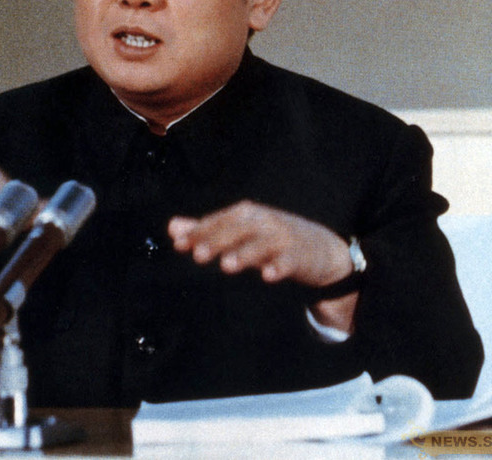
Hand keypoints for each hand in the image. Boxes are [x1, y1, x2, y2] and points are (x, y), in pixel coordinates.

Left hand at [167, 201, 358, 331]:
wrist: (320, 248)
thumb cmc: (271, 238)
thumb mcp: (238, 232)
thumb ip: (206, 230)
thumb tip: (172, 228)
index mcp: (246, 214)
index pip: (218, 221)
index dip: (199, 231)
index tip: (180, 244)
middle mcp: (263, 222)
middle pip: (237, 230)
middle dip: (217, 241)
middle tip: (197, 255)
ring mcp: (282, 238)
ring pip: (261, 244)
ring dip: (245, 253)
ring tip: (227, 265)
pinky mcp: (299, 256)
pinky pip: (289, 261)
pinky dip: (279, 266)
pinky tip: (268, 275)